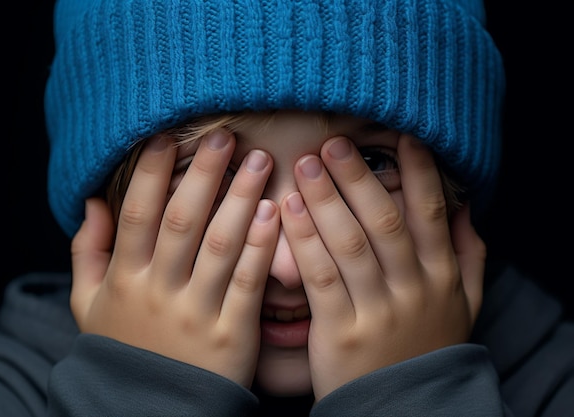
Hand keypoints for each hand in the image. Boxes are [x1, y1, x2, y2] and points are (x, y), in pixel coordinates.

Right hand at [70, 130, 279, 386]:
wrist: (150, 411)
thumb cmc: (124, 349)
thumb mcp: (88, 305)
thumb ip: (86, 252)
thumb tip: (92, 203)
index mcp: (124, 279)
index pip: (136, 214)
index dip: (149, 172)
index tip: (166, 136)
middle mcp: (158, 291)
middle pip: (181, 220)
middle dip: (202, 174)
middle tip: (224, 136)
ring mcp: (195, 313)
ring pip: (218, 245)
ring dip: (238, 199)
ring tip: (259, 162)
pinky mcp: (230, 334)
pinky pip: (246, 283)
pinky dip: (259, 247)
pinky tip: (272, 214)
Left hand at [280, 134, 484, 400]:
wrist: (405, 408)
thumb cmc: (427, 347)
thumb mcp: (464, 306)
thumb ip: (469, 257)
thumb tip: (467, 210)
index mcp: (440, 277)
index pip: (430, 214)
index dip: (418, 173)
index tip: (402, 137)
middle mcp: (412, 288)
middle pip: (384, 222)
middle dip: (359, 178)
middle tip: (334, 143)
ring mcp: (377, 309)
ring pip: (351, 244)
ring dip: (328, 200)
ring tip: (308, 164)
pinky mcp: (341, 330)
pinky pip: (321, 278)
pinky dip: (305, 241)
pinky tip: (287, 210)